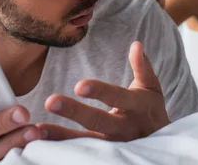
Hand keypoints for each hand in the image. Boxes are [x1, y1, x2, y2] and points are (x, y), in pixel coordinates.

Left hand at [38, 41, 169, 141]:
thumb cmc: (150, 109)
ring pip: (86, 142)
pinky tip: (39, 140)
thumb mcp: (151, 88)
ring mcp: (113, 145)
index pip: (117, 97)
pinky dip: (59, 148)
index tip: (79, 85)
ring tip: (38, 128)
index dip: (100, 91)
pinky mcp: (102, 155)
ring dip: (61, 136)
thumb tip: (136, 44)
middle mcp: (124, 128)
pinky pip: (79, 152)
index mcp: (137, 107)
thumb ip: (142, 67)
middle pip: (98, 121)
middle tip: (51, 101)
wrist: (160, 143)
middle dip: (74, 112)